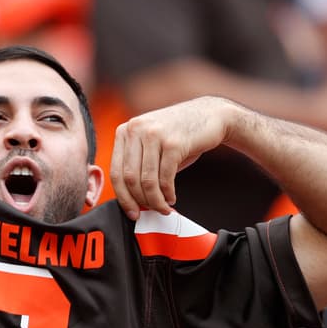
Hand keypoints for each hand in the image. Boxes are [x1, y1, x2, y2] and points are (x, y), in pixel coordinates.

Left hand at [111, 96, 241, 220]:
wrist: (211, 115)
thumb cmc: (179, 134)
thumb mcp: (151, 145)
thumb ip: (138, 166)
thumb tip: (131, 200)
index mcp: (125, 131)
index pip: (116, 172)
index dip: (123, 198)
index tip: (132, 212)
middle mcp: (136, 129)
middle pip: (130, 179)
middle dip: (140, 201)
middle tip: (151, 211)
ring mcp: (154, 134)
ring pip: (147, 181)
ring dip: (156, 201)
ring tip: (164, 207)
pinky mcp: (173, 143)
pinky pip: (165, 178)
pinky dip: (168, 194)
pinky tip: (172, 197)